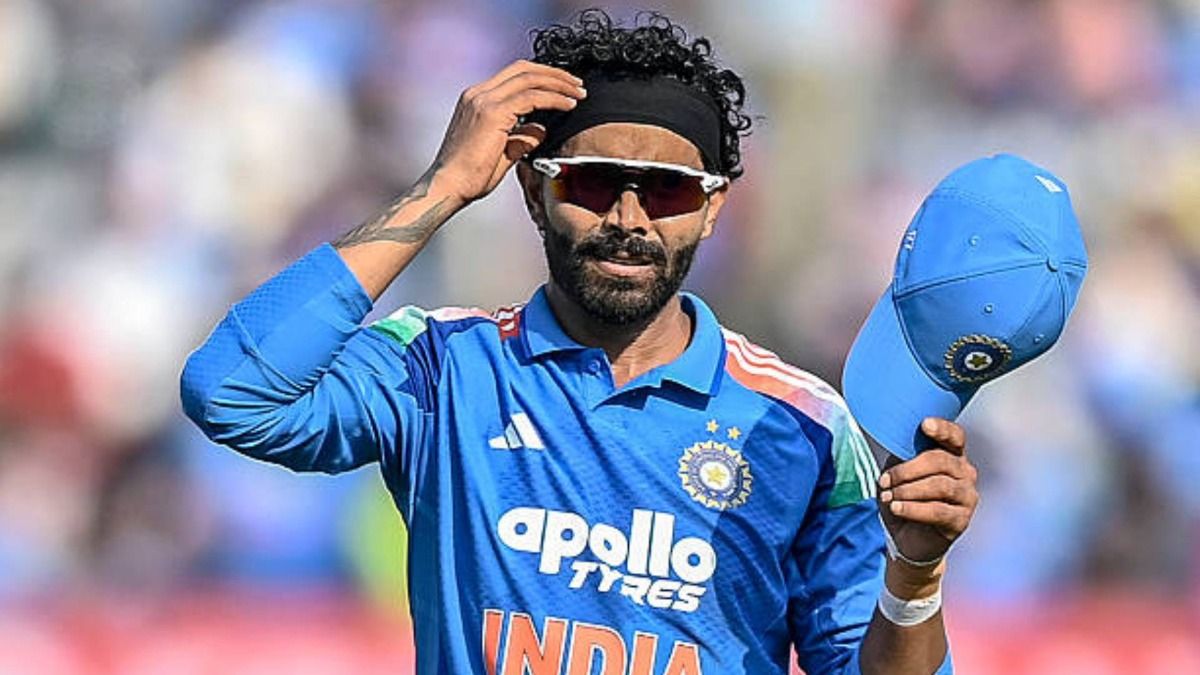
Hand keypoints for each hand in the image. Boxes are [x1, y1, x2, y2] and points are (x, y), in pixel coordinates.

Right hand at [428, 60, 585, 205]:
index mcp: (476, 99)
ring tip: (578, 94)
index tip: (563, 87)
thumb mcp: (501, 151)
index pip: (514, 75)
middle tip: (577, 85)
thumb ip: (520, 138)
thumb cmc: (469, 176)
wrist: (448, 187)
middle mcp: (477, 94)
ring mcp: (483, 100)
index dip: (542, 76)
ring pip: (529, 78)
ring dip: (559, 83)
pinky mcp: (492, 113)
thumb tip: (540, 129)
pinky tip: (567, 105)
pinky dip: (553, 98)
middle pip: (523, 69)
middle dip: (554, 74)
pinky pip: (531, 97)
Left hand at [878, 418, 978, 566]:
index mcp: (951, 456)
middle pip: (940, 461)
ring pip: (939, 485)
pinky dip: (913, 509)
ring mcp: (967, 497)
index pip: (955, 437)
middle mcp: (965, 473)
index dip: (942, 429)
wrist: (909, 540)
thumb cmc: (904, 500)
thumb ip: (900, 457)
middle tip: (885, 481)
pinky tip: (896, 509)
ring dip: (908, 490)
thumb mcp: (898, 475)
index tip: (924, 425)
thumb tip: (891, 439)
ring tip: (888, 498)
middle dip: (907, 470)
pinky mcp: (962, 520)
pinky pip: (938, 511)